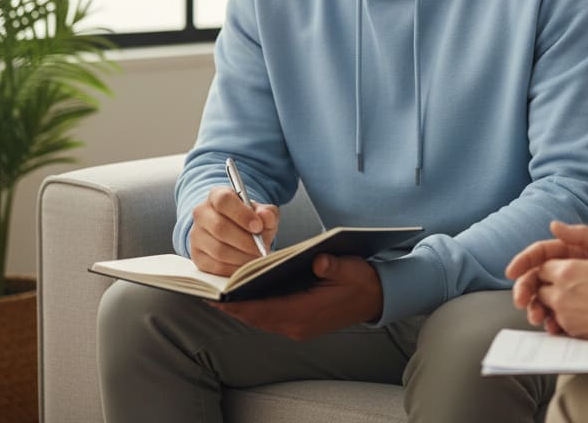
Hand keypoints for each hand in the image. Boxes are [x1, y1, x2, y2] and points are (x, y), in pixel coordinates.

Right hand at [190, 186, 279, 274]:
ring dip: (242, 256)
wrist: (236, 231)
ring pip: (218, 249)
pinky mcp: (197, 256)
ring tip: (257, 257)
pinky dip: (234, 268)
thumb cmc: (248, 219)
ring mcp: (197, 236)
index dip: (242, 214)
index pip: (224, 201)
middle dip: (245, 241)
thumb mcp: (261, 211)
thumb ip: (267, 213)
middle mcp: (202, 213)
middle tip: (261, 248)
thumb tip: (265, 217)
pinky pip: (215, 266)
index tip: (258, 226)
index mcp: (216, 195)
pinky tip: (246, 265)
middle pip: (219, 227)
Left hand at [216, 255, 382, 339]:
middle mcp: (298, 325)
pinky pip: (271, 319)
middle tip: (212, 293)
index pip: (264, 310)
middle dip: (234, 307)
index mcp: (307, 312)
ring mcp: (299, 327)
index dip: (239, 304)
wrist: (376, 299)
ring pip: (262, 320)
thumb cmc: (362, 282)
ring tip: (224, 293)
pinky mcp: (301, 324)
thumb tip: (318, 260)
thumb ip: (332, 264)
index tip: (219, 297)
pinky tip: (249, 295)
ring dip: (244, 309)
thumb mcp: (350, 268)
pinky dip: (257, 309)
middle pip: (257, 318)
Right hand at [507, 220, 587, 327]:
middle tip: (520, 301)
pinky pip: (560, 320)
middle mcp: (570, 273)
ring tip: (537, 318)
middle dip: (526, 289)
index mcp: (574, 253)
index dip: (525, 261)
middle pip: (539, 278)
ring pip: (546, 300)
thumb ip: (583, 234)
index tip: (511, 273)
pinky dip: (553, 324)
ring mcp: (574, 296)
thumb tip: (553, 225)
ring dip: (536, 308)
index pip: (543, 254)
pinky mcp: (581, 317)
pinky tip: (553, 329)